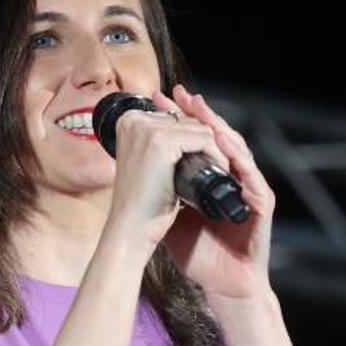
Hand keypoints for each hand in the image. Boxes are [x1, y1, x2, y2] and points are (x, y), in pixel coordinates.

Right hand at [103, 93, 229, 252]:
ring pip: (200, 128)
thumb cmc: (141, 204)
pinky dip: (216, 156)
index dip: (193, 140)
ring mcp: (147, 128)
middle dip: (204, 145)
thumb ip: (164, 144)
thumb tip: (191, 130)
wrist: (131, 229)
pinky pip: (205, 138)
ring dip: (213, 151)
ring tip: (212, 173)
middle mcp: (135, 119)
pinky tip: (216, 172)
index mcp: (129, 121)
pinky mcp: (162, 141)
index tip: (201, 159)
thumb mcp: (151, 164)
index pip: (176, 117)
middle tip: (209, 169)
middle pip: (189, 120)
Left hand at [152, 84, 276, 300]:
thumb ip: (158, 194)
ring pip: (237, 149)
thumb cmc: (199, 256)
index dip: (181, 119)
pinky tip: (223, 143)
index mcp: (212, 180)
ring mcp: (249, 189)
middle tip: (178, 93)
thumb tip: (127, 171)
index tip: (158, 100)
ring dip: (218, 127)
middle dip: (198, 113)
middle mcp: (233, 179)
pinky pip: (251, 175)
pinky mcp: (262, 204)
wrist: (223, 284)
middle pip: (218, 137)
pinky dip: (237, 158)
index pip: (198, 141)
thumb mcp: (170, 218)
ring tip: (200, 109)